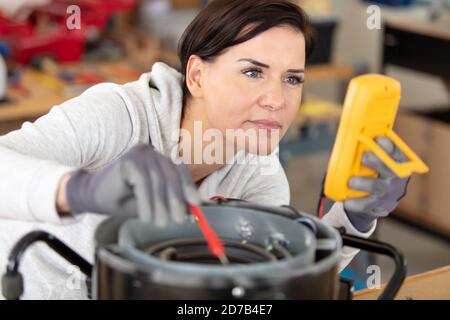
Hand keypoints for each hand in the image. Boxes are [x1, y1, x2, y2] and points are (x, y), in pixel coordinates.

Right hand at [65, 144, 198, 227]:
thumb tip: (194, 207)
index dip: (189, 186)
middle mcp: (152, 153)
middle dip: (176, 200)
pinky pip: (143, 183)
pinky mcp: (129, 161)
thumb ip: (172, 200)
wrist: (93, 197)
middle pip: (171, 175)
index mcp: (160, 160)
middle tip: (178, 221)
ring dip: (160, 206)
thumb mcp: (153, 202)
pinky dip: (147, 202)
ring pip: (158, 181)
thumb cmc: (125, 199)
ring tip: (160, 224)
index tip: (196, 204)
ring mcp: (140, 154)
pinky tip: (146, 216)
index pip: (179, 170)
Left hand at [344, 137, 409, 231]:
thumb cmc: (376, 174)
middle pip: (390, 169)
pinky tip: (347, 201)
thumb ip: (371, 150)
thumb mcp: (379, 162)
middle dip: (377, 161)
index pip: (397, 152)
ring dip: (364, 183)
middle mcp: (396, 178)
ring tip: (351, 181)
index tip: (378, 139)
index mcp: (398, 163)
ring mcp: (389, 193)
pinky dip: (356, 203)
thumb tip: (352, 137)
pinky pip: (367, 205)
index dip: (389, 145)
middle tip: (364, 156)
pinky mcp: (380, 206)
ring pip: (377, 187)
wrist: (380, 200)